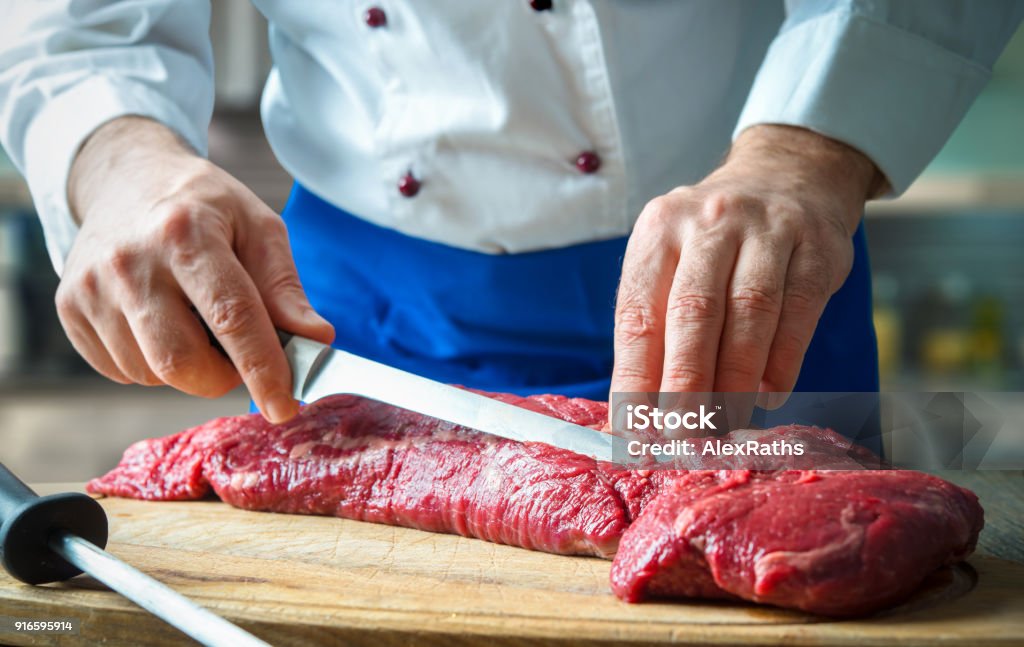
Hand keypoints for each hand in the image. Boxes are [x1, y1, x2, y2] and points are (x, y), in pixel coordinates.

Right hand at [59, 116, 333, 422]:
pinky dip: (154, 364)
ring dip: (189, 369)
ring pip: (151, 373)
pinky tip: (161, 322)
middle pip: (181, 361)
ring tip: (195, 321)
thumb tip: (316, 339)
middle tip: (238, 352)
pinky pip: (122, 371)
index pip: (231, 317)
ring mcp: (90, 288)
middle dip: (223, 377)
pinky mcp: (69, 309)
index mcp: (186, 233)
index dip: (262, 369)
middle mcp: (130, 262)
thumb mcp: (258, 228)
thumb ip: (285, 288)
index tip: (285, 407)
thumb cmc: (204, 207)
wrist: (125, 178)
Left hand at [611, 125, 883, 404]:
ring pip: (750, 313)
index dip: (635, 377)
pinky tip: (769, 395)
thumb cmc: (714, 241)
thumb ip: (655, 329)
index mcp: (660, 230)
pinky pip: (799, 312)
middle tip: (681, 434)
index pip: (639, 313)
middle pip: (694, 312)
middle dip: (685, 382)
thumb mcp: (672, 263)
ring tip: (723, 424)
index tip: (633, 429)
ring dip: (735, 379)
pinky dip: (782, 362)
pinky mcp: (817, 247)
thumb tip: (634, 415)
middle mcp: (710, 223)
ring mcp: (767, 230)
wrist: (787, 176)